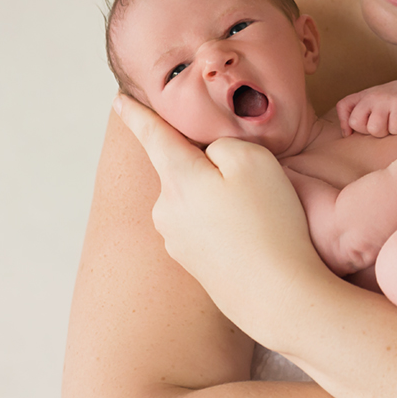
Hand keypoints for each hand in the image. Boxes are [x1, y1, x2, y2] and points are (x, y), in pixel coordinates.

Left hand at [112, 94, 333, 348]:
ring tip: (259, 213)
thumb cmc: (268, 223)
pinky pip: (204, 226)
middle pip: (182, 168)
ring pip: (195, 198)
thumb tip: (209, 155)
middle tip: (252, 180)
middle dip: (207, 165)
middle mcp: (166, 209)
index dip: (136, 114)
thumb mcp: (254, 160)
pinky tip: (252, 236)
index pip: (152, 136)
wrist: (277, 297)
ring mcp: (176, 240)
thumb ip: (223, 144)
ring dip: (217, 196)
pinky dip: (223, 223)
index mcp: (177, 178)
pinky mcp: (193, 264)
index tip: (119, 100)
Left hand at [336, 79, 396, 136]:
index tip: (362, 126)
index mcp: (363, 95)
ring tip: (394, 122)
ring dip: (387, 131)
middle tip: (384, 123)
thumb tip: (346, 134)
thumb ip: (356, 115)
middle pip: (357, 122)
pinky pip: (394, 129)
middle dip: (370, 129)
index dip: (350, 122)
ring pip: (375, 129)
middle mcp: (372, 95)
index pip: (343, 107)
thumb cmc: (394, 105)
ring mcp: (386, 99)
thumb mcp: (373, 106)